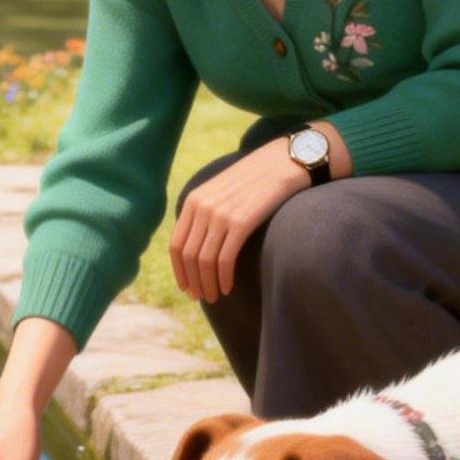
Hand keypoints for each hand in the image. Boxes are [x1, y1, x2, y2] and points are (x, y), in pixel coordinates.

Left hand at [170, 138, 307, 302]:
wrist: (284, 161)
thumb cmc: (256, 179)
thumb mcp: (222, 190)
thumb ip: (207, 212)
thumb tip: (198, 245)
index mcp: (194, 200)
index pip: (176, 244)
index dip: (179, 271)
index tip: (186, 287)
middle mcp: (203, 207)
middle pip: (188, 256)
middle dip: (193, 282)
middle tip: (201, 298)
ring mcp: (221, 214)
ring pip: (204, 261)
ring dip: (208, 284)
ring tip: (214, 296)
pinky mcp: (241, 222)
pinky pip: (224, 259)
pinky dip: (223, 278)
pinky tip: (227, 288)